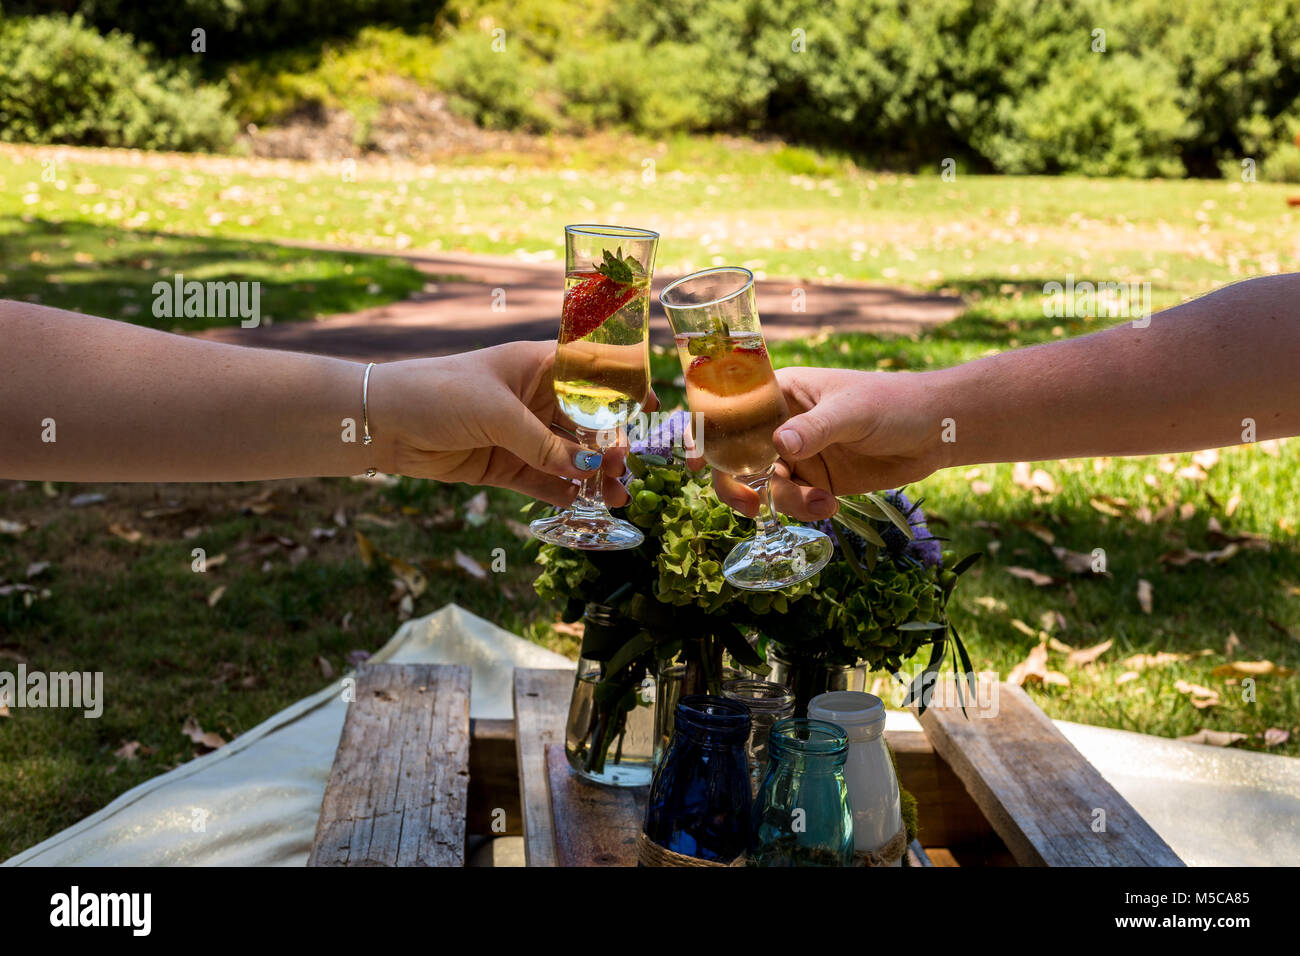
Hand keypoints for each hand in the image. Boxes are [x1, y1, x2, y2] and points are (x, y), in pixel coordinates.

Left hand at [374, 341, 652, 506]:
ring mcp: (520, 434)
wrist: (382, 421)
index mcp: (538, 365)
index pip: (590, 373)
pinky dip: (565, 493)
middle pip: (586, 422)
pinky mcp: (503, 464)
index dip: (622, 389)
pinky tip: (586, 505)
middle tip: (625, 468)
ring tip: (616, 497)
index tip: (649, 408)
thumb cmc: (438, 392)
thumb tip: (589, 468)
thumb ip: (545, 443)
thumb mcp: (498, 413)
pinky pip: (544, 480)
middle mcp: (534, 398)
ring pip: (568, 456)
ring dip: (593, 475)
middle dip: (610, 445)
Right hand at [710, 367, 948, 520]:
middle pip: (735, 457)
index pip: (730, 410)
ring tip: (822, 504)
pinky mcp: (815, 482)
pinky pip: (792, 502)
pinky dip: (805, 510)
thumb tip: (778, 446)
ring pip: (764, 487)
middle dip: (735, 485)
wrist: (936, 431)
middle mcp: (779, 425)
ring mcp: (796, 456)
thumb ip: (815, 428)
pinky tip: (831, 506)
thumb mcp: (854, 411)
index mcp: (780, 393)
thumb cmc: (894, 402)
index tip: (695, 460)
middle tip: (750, 506)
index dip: (705, 433)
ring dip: (785, 502)